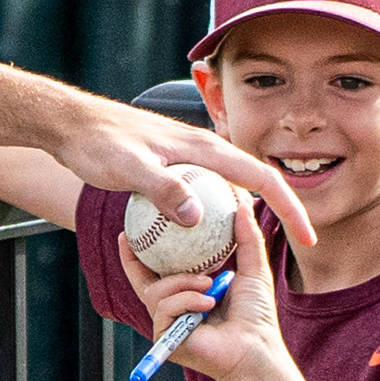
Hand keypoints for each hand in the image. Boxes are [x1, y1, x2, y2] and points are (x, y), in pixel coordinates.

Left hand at [49, 100, 318, 249]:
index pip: (263, 178)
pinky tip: (203, 246)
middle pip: (256, 184)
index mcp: (205, 150)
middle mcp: (205, 152)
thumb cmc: (98, 143)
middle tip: (294, 249)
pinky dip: (214, 220)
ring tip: (254, 255)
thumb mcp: (129, 169)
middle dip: (281, 214)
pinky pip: (206, 197)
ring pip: (232, 192)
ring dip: (247, 220)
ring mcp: (191, 160)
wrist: (72, 125)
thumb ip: (164, 190)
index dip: (291, 209)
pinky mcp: (175, 168)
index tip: (307, 239)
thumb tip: (198, 217)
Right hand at [123, 203, 286, 380]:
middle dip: (132, 260)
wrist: (256, 349)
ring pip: (155, 292)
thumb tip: (245, 203)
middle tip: (128, 238)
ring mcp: (168, 324)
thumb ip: (247, 238)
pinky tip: (207, 305)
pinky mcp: (166, 338)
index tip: (135, 227)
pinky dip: (187, 302)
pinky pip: (164, 309)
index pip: (158, 270)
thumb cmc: (256, 315)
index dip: (143, 251)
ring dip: (182, 283)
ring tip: (208, 284)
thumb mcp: (253, 269)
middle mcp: (174, 308)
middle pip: (142, 281)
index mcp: (188, 292)